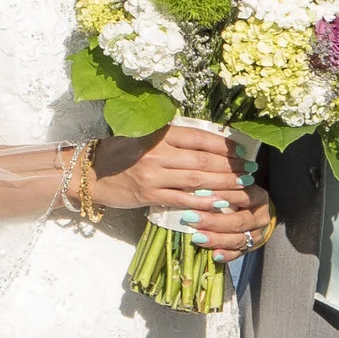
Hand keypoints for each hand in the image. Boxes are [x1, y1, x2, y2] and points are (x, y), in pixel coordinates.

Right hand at [95, 119, 263, 258]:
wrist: (88, 172)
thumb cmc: (118, 152)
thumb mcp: (143, 136)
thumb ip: (171, 137)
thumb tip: (207, 142)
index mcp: (159, 134)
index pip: (200, 137)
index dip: (225, 145)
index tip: (242, 151)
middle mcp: (158, 153)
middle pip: (204, 161)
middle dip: (231, 167)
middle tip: (250, 172)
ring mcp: (154, 175)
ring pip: (198, 181)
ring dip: (224, 185)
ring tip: (242, 188)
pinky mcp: (149, 195)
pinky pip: (183, 199)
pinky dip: (204, 202)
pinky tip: (221, 204)